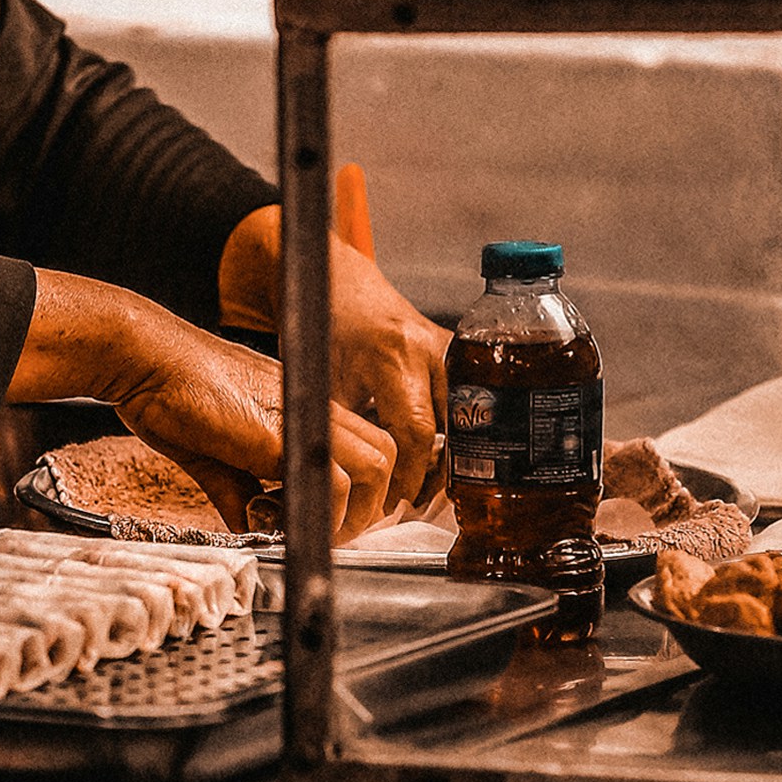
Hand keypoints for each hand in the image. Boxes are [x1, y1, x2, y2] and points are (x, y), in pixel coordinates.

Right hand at [8, 271, 396, 541]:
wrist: (140, 357)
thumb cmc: (166, 391)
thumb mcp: (212, 452)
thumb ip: (239, 489)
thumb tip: (248, 526)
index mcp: (299, 404)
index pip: (364, 446)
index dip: (358, 490)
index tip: (324, 518)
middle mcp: (309, 405)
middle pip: (385, 457)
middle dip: (365, 506)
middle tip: (320, 530)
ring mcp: (299, 416)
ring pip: (373, 469)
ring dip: (346, 513)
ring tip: (298, 527)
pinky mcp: (278, 435)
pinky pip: (328, 482)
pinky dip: (311, 513)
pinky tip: (266, 517)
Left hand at [218, 208, 448, 513]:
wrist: (332, 280)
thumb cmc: (319, 326)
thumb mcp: (322, 383)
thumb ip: (339, 432)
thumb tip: (342, 489)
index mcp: (394, 357)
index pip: (415, 432)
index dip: (407, 474)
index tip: (392, 499)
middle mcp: (430, 350)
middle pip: (448, 431)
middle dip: (431, 474)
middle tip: (410, 501)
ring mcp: (448, 349)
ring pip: (461, 420)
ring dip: (444, 457)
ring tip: (421, 488)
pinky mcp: (454, 351)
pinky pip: (462, 403)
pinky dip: (448, 433)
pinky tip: (431, 457)